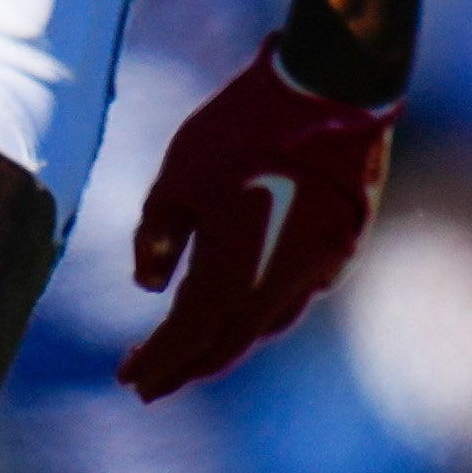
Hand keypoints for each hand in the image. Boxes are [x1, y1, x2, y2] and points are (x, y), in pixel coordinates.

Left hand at [123, 42, 391, 399]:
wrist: (333, 89)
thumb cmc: (244, 127)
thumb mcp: (177, 176)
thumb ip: (157, 238)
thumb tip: (151, 286)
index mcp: (233, 275)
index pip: (187, 338)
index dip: (156, 362)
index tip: (128, 379)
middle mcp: (280, 286)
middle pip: (229, 345)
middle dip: (187, 367)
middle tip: (152, 383)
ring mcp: (321, 269)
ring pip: (267, 323)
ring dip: (227, 338)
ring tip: (193, 344)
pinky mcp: (343, 247)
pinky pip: (297, 293)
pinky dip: (263, 306)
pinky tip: (246, 298)